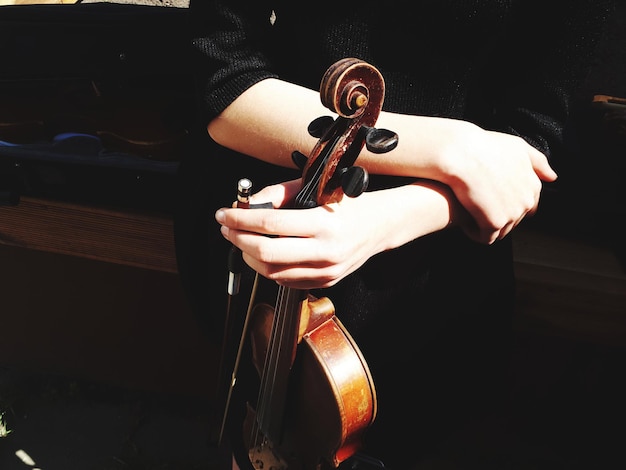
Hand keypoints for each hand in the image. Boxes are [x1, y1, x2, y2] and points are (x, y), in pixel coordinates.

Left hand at [215, 179, 454, 288]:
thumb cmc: (351, 203)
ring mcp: (326, 270)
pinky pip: (286, 281)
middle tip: (226, 228)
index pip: (269, 224)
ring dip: (249, 256)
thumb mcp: (318, 189)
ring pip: (272, 271)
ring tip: (240, 240)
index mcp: (324, 223)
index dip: (240, 219)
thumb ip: (281, 194)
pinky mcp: (326, 282)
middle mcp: (325, 251)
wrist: (383, 226)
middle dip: (238, 240)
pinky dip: (267, 268)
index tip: (223, 213)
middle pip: (266, 252)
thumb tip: (248, 204)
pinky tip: (261, 254)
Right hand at [438, 125, 557, 243]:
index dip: (509, 204)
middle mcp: (526, 201)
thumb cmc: (485, 147)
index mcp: (533, 185)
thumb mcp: (518, 147)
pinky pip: (486, 238)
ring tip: (470, 213)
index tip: (494, 199)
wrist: (462, 154)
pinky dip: (475, 233)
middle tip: (479, 205)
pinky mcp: (494, 223)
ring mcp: (512, 214)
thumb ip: (537, 162)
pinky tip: (465, 223)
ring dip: (485, 226)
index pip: (528, 206)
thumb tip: (552, 177)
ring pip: (500, 231)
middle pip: (513, 220)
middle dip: (497, 216)